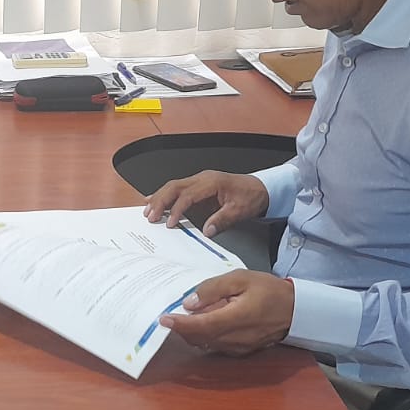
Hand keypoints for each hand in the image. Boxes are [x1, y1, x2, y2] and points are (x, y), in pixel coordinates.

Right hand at [143, 170, 269, 235]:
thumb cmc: (251, 197)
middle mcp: (203, 178)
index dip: (177, 210)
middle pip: (175, 186)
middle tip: (150, 216)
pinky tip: (153, 199)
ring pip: (173, 185)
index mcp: (212, 183)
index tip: (170, 224)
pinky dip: (164, 194)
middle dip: (160, 201)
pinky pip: (178, 187)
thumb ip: (222, 220)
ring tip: (147, 210)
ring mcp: (200, 180)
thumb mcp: (240, 210)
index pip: (188, 195)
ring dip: (159, 197)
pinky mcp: (199, 185)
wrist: (262, 188)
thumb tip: (207, 231)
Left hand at [159, 270, 294, 355]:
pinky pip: (215, 345)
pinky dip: (203, 336)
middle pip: (199, 337)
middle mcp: (235, 338)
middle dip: (181, 328)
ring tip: (183, 317)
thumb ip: (214, 289)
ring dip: (191, 333)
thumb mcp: (241, 279)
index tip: (163, 319)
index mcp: (236, 318)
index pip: (201, 325)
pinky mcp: (240, 351)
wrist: (296, 311)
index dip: (180, 324)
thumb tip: (190, 302)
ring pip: (205, 343)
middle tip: (169, 315)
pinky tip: (201, 323)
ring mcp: (237, 348)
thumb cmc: (269, 291)